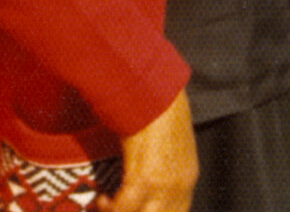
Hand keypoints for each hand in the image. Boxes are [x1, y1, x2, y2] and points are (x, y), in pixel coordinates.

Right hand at [99, 89, 196, 211]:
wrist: (156, 90)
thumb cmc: (159, 111)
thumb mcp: (170, 145)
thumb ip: (164, 165)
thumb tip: (146, 175)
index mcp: (188, 179)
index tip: (136, 210)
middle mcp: (179, 187)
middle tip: (118, 208)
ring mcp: (163, 186)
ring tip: (107, 207)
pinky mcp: (144, 179)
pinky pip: (123, 208)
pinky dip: (109, 208)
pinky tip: (101, 200)